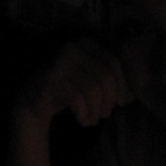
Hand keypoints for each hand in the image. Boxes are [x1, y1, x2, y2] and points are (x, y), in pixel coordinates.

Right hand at [15, 37, 135, 126]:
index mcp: (86, 44)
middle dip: (109, 99)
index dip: (122, 85)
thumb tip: (132, 96)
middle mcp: (73, 47)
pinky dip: (84, 113)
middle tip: (106, 115)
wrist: (34, 101)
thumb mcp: (91, 83)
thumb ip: (111, 84)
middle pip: (106, 75)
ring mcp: (61, 61)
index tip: (122, 103)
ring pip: (93, 88)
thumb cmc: (67, 91)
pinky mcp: (52, 78)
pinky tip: (84, 121)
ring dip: (97, 109)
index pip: (114, 63)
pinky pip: (78, 97)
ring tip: (94, 120)